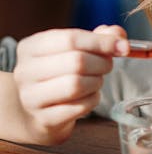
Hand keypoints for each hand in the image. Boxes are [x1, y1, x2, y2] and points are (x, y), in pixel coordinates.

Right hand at [12, 25, 127, 143]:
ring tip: (96, 81)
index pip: (70, 39)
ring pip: (76, 85)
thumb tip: (118, 34)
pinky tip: (89, 96)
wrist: (37, 112)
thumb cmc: (59, 75)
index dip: (101, 42)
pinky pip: (80, 107)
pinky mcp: (44, 118)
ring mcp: (31, 97)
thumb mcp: (72, 51)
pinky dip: (93, 100)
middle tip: (107, 66)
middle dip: (101, 63)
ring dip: (96, 82)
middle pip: (76, 61)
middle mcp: (25, 71)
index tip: (123, 47)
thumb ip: (97, 39)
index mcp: (30, 47)